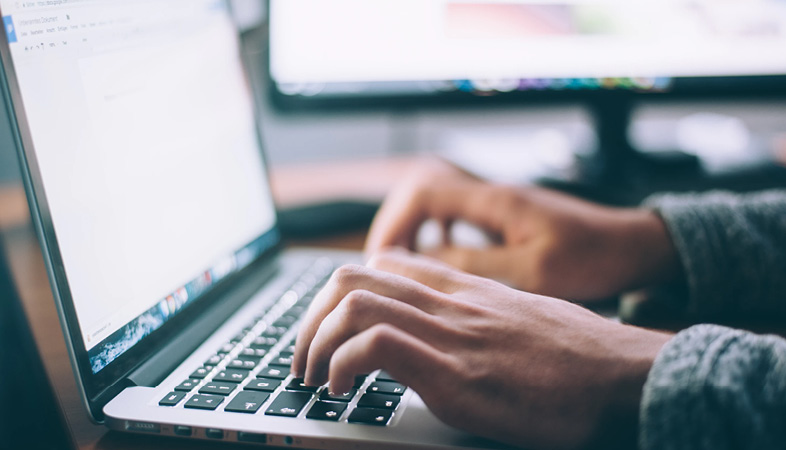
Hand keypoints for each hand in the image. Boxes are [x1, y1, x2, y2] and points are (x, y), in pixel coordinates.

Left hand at [293, 249, 671, 449]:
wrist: (628, 377)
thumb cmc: (583, 358)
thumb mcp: (523, 321)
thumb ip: (480, 317)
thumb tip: (454, 336)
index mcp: (466, 290)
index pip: (384, 264)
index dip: (342, 293)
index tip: (331, 329)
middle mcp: (451, 302)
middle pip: (353, 276)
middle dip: (311, 318)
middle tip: (304, 358)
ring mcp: (452, 334)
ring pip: (353, 303)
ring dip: (315, 342)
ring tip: (313, 378)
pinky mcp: (457, 374)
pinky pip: (376, 346)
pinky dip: (342, 365)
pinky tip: (342, 391)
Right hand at [365, 159, 679, 300]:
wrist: (633, 247)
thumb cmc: (593, 258)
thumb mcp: (533, 271)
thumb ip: (477, 264)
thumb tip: (425, 263)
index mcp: (495, 201)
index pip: (423, 192)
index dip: (394, 222)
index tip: (382, 258)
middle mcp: (492, 195)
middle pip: (421, 192)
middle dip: (396, 226)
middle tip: (384, 265)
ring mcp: (498, 205)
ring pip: (436, 204)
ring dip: (414, 230)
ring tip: (403, 265)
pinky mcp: (506, 218)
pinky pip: (456, 217)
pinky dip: (437, 235)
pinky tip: (439, 261)